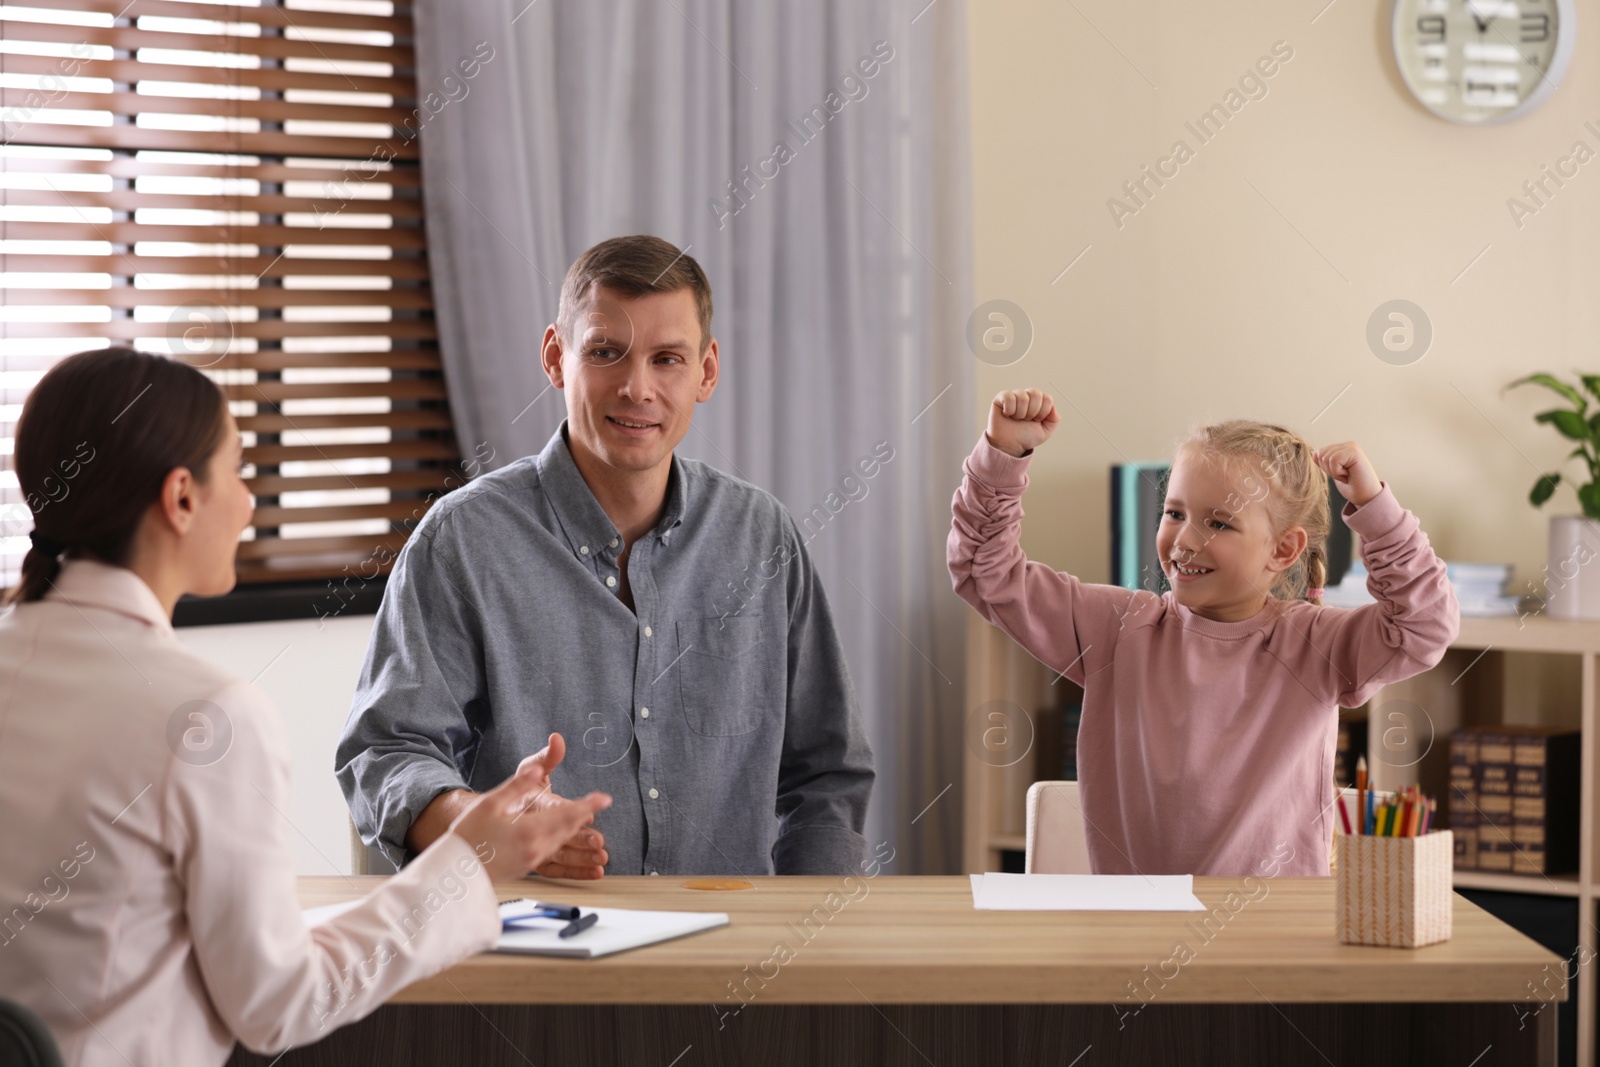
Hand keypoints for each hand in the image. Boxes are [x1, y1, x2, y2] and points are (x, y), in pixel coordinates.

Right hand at [449, 733, 611, 882]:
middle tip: (598, 803)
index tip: (605, 798)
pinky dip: (565, 849)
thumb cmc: (468, 834)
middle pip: (569, 830)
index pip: (568, 815)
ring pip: (563, 844)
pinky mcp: (525, 869)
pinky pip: (554, 857)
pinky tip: (567, 845)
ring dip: (579, 835)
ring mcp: (531, 861)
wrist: (453, 869)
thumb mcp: (491, 803)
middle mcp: (535, 848)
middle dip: (585, 817)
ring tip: (590, 825)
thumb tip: (538, 769)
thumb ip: (518, 786)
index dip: (588, 805)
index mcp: (529, 830)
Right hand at [986, 388, 1059, 457]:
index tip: (1036, 421)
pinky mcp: (1001, 398)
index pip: (1047, 398)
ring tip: (1016, 419)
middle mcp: (1027, 397)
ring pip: (1022, 397)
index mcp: (1038, 402)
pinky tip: (1007, 415)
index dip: (1043, 412)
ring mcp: (1014, 396)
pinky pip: (1009, 397)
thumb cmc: (1025, 438)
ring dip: (1020, 413)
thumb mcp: (1045, 432)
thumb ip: (1054, 419)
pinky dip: (1009, 410)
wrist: (1010, 446)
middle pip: (1036, 393)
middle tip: (1026, 420)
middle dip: (1032, 412)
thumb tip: (1053, 407)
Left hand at [1312, 441, 1382, 507]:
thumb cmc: (1351, 486)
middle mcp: (1349, 444)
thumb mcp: (1333, 472)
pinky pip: (1333, 460)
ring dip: (1334, 472)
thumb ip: (1325, 461)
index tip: (1341, 474)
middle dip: (1329, 469)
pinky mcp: (1354, 452)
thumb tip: (1314, 454)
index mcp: (1344, 447)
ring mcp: (1352, 447)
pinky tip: (1349, 474)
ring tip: (1348, 475)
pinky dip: (1338, 472)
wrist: (1366, 497)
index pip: (1320, 452)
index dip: (1326, 468)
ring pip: (1326, 457)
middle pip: (1321, 454)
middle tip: (1345, 475)